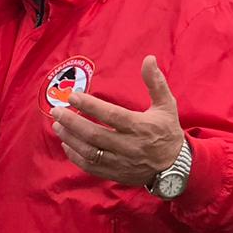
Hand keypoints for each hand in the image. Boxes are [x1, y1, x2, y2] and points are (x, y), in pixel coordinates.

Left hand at [50, 55, 184, 185]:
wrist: (176, 166)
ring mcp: (121, 162)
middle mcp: (129, 146)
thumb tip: (148, 59)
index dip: (91, 106)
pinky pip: (91, 167)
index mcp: (141, 127)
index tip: (73, 96)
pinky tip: (66, 144)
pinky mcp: (116, 174)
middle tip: (56, 111)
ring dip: (70, 139)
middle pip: (95, 135)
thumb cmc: (167, 131)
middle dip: (73, 123)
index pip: (112, 116)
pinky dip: (75, 157)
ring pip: (90, 152)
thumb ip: (155, 82)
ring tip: (57, 125)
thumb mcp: (166, 105)